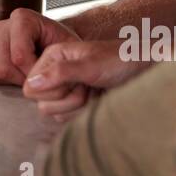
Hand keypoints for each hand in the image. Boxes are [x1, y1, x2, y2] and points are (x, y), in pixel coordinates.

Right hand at [0, 8, 79, 85]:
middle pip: (1, 66)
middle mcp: (2, 25)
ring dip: (10, 82)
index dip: (32, 73)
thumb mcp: (70, 48)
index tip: (46, 75)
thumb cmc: (63, 45)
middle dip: (21, 80)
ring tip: (26, 76)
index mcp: (23, 18)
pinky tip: (12, 77)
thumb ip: (60, 62)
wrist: (55, 42)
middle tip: (36, 79)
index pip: (19, 56)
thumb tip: (41, 79)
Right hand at [22, 39, 148, 121]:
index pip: (31, 86)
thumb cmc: (121, 61)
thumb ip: (59, 73)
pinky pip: (66, 119)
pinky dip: (83, 112)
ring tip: (93, 90)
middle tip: (86, 85)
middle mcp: (54, 72)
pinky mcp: (75, 103)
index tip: (73, 79)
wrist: (144, 70)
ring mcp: (65, 89)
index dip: (52, 89)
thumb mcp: (90, 65)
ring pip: (54, 113)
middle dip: (67, 98)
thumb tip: (31, 85)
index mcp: (52, 56)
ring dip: (77, 106)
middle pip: (41, 102)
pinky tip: (96, 99)